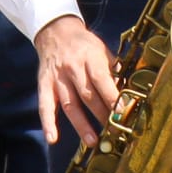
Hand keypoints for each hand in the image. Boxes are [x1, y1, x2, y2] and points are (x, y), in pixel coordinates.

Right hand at [34, 15, 118, 145]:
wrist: (56, 32)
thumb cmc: (85, 45)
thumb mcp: (102, 50)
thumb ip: (113, 71)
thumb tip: (127, 92)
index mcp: (90, 57)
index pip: (101, 80)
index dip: (112, 98)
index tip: (123, 114)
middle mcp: (73, 68)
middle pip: (87, 95)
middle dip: (102, 115)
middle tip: (114, 132)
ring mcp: (57, 78)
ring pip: (70, 104)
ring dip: (81, 125)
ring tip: (93, 141)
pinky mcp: (44, 84)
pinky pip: (45, 106)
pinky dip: (48, 123)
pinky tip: (52, 139)